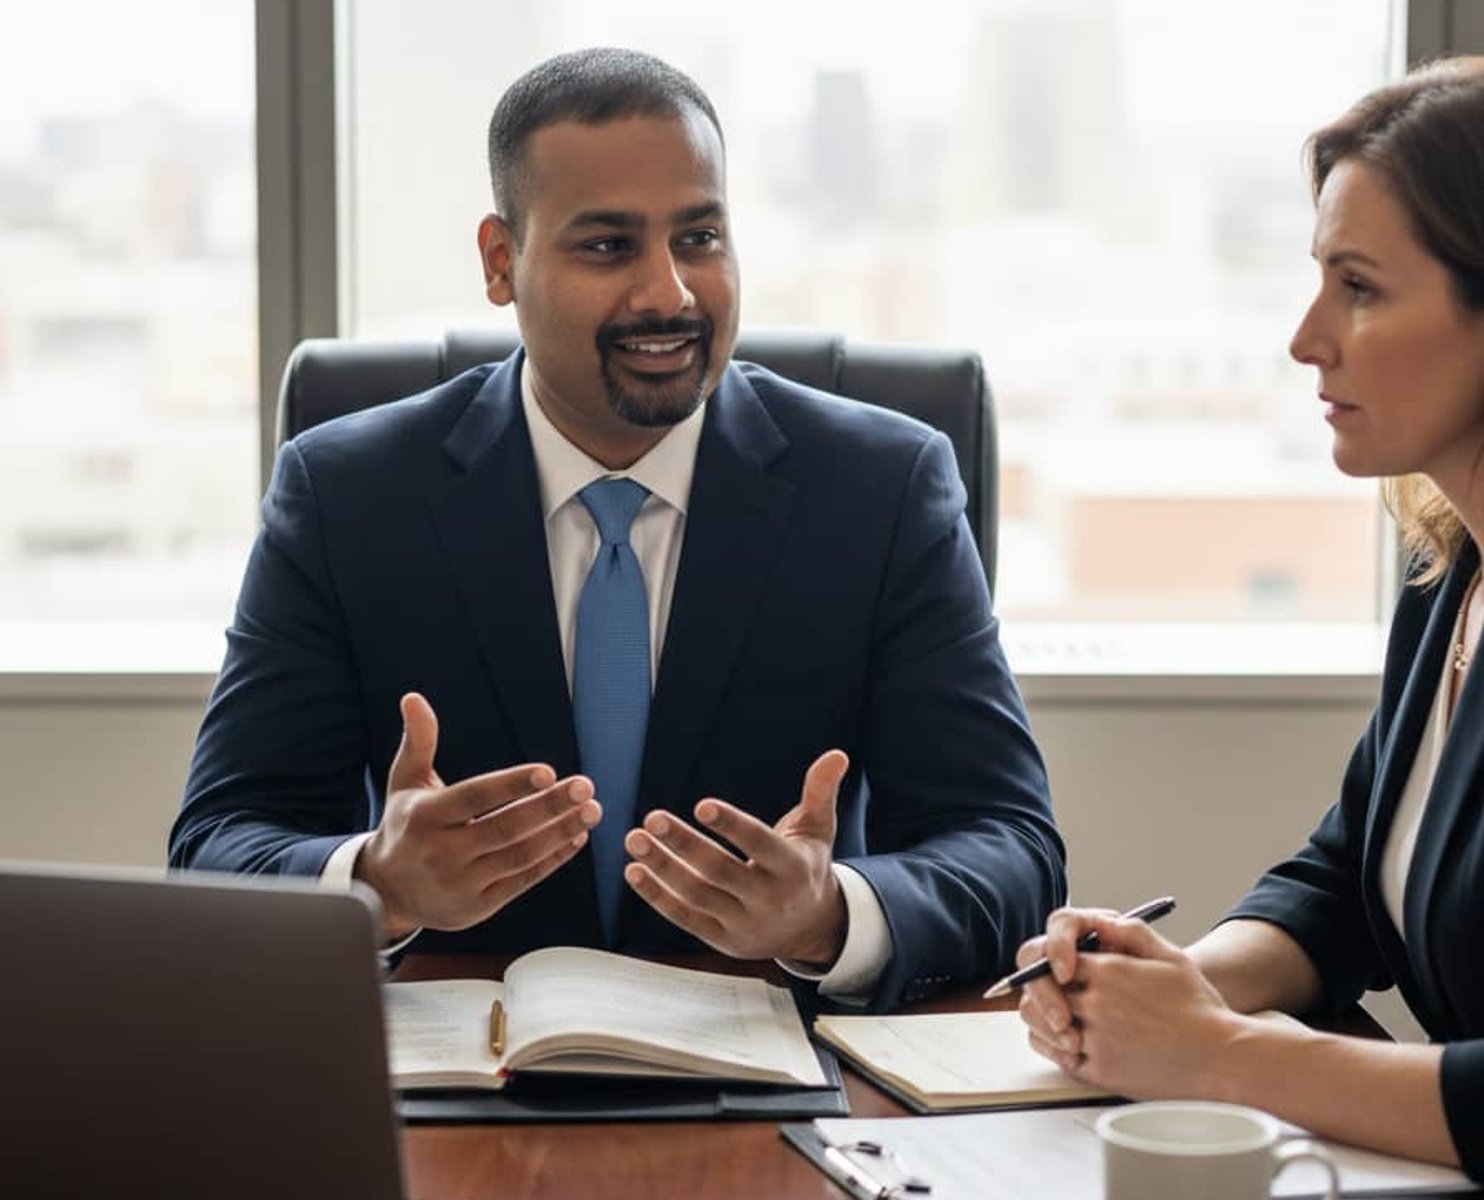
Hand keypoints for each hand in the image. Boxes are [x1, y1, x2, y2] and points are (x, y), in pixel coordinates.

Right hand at [355, 693, 601, 938]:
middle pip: (506, 828)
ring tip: (592, 810)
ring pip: (521, 856)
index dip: (512, 785)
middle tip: (586, 787)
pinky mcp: (479, 907)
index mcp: (426, 817)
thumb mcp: (405, 783)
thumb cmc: (405, 826)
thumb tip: (413, 698)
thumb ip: (419, 741)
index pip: (476, 798)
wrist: (386, 892)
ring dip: (561, 832)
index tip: (549, 772)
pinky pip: (524, 881)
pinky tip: (576, 837)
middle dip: (550, 807)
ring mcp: (461, 884)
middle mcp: (442, 852)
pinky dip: (553, 859)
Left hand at [623, 749, 850, 964]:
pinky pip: (685, 918)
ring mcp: (745, 924)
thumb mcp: (817, 830)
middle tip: (652, 818)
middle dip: (684, 844)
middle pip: (720, 871)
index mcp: (793, 868)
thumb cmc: (807, 866)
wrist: (812, 928)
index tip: (701, 806)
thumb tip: (837, 754)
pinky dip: (657, 897)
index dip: (732, 826)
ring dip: (662, 867)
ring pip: (696, 895)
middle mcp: (770, 899)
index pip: (759, 844)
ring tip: (635, 839)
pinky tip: (634, 871)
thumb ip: (820, 792)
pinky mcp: (723, 941)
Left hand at [1016, 907, 1242, 1098]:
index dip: (1052, 963)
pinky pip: (1054, 1055)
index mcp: (1109, 972)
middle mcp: (1096, 1004)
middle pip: (1038, 990)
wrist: (1220, 1059)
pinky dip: (1054, 1045)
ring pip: (1038, 1023)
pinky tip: (1069, 1039)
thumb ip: (1130, 933)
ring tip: (1059, 1014)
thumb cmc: (1198, 1008)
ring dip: (1041, 1016)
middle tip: (1052, 991)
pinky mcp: (1097, 1071)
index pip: (1052, 959)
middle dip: (1041, 988)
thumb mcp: (1170, 956)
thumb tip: (1100, 922)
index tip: (1059, 968)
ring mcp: (1094, 1039)